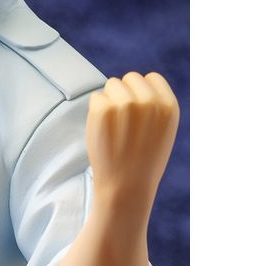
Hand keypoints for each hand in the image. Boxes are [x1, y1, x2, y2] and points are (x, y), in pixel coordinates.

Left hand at [87, 72, 179, 215]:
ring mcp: (125, 104)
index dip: (142, 91)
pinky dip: (96, 112)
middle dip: (124, 94)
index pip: (152, 78)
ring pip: (111, 85)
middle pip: (130, 78)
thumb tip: (136, 84)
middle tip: (123, 121)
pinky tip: (103, 131)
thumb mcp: (163, 130)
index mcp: (168, 106)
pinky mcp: (103, 110)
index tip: (137, 109)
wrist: (125, 187)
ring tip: (114, 127)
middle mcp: (149, 101)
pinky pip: (96, 98)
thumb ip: (155, 105)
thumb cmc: (144, 160)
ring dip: (109, 101)